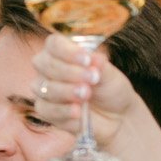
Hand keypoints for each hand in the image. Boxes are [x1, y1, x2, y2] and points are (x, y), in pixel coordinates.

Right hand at [31, 33, 143, 150]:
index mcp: (62, 52)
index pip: (54, 44)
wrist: (116, 116)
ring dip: (66, 91)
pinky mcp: (46, 112)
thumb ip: (100, 66)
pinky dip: (63, 111)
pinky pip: (46, 110)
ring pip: (44, 88)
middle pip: (45, 64)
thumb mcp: (110, 75)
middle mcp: (48, 69)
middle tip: (92, 79)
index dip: (68, 51)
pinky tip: (77, 112)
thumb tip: (95, 58)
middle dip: (68, 72)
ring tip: (86, 95)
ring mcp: (44, 90)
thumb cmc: (109, 88)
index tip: (87, 60)